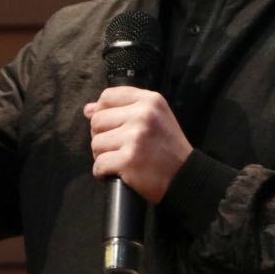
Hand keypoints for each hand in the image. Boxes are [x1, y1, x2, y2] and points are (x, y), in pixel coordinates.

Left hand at [84, 87, 191, 203]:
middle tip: (118, 148)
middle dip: (102, 137)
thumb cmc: (168, 149)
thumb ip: (123, 109)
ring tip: (120, 160)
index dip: (102, 112)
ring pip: (96, 143)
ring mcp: (135, 137)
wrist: (186, 177)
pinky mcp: (128, 159)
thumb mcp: (155, 118)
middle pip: (97, 121)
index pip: (108, 96)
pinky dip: (103, 173)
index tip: (110, 126)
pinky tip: (117, 173)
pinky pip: (99, 164)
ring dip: (103, 156)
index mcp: (150, 100)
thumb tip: (88, 110)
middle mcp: (143, 115)